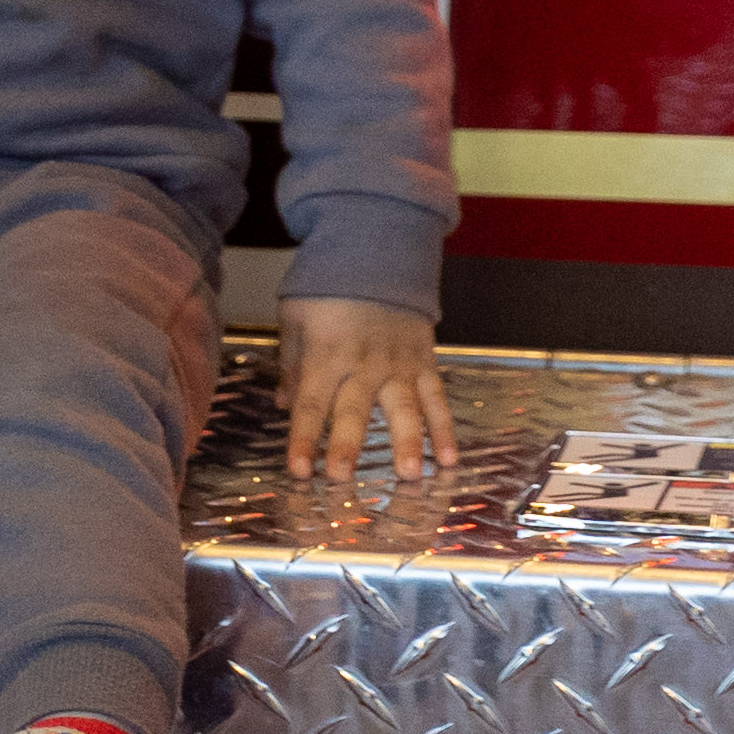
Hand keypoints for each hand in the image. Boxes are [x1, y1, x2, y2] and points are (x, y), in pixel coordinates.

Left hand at [279, 296, 455, 480]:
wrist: (377, 254)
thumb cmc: (328, 289)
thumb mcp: (296, 316)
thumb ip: (292, 364)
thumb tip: (284, 406)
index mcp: (326, 354)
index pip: (311, 403)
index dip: (303, 438)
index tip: (298, 471)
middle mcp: (363, 363)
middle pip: (354, 410)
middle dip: (347, 445)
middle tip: (342, 478)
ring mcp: (398, 364)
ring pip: (404, 408)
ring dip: (408, 442)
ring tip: (410, 475)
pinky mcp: (425, 362)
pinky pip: (437, 398)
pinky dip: (446, 429)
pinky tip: (449, 460)